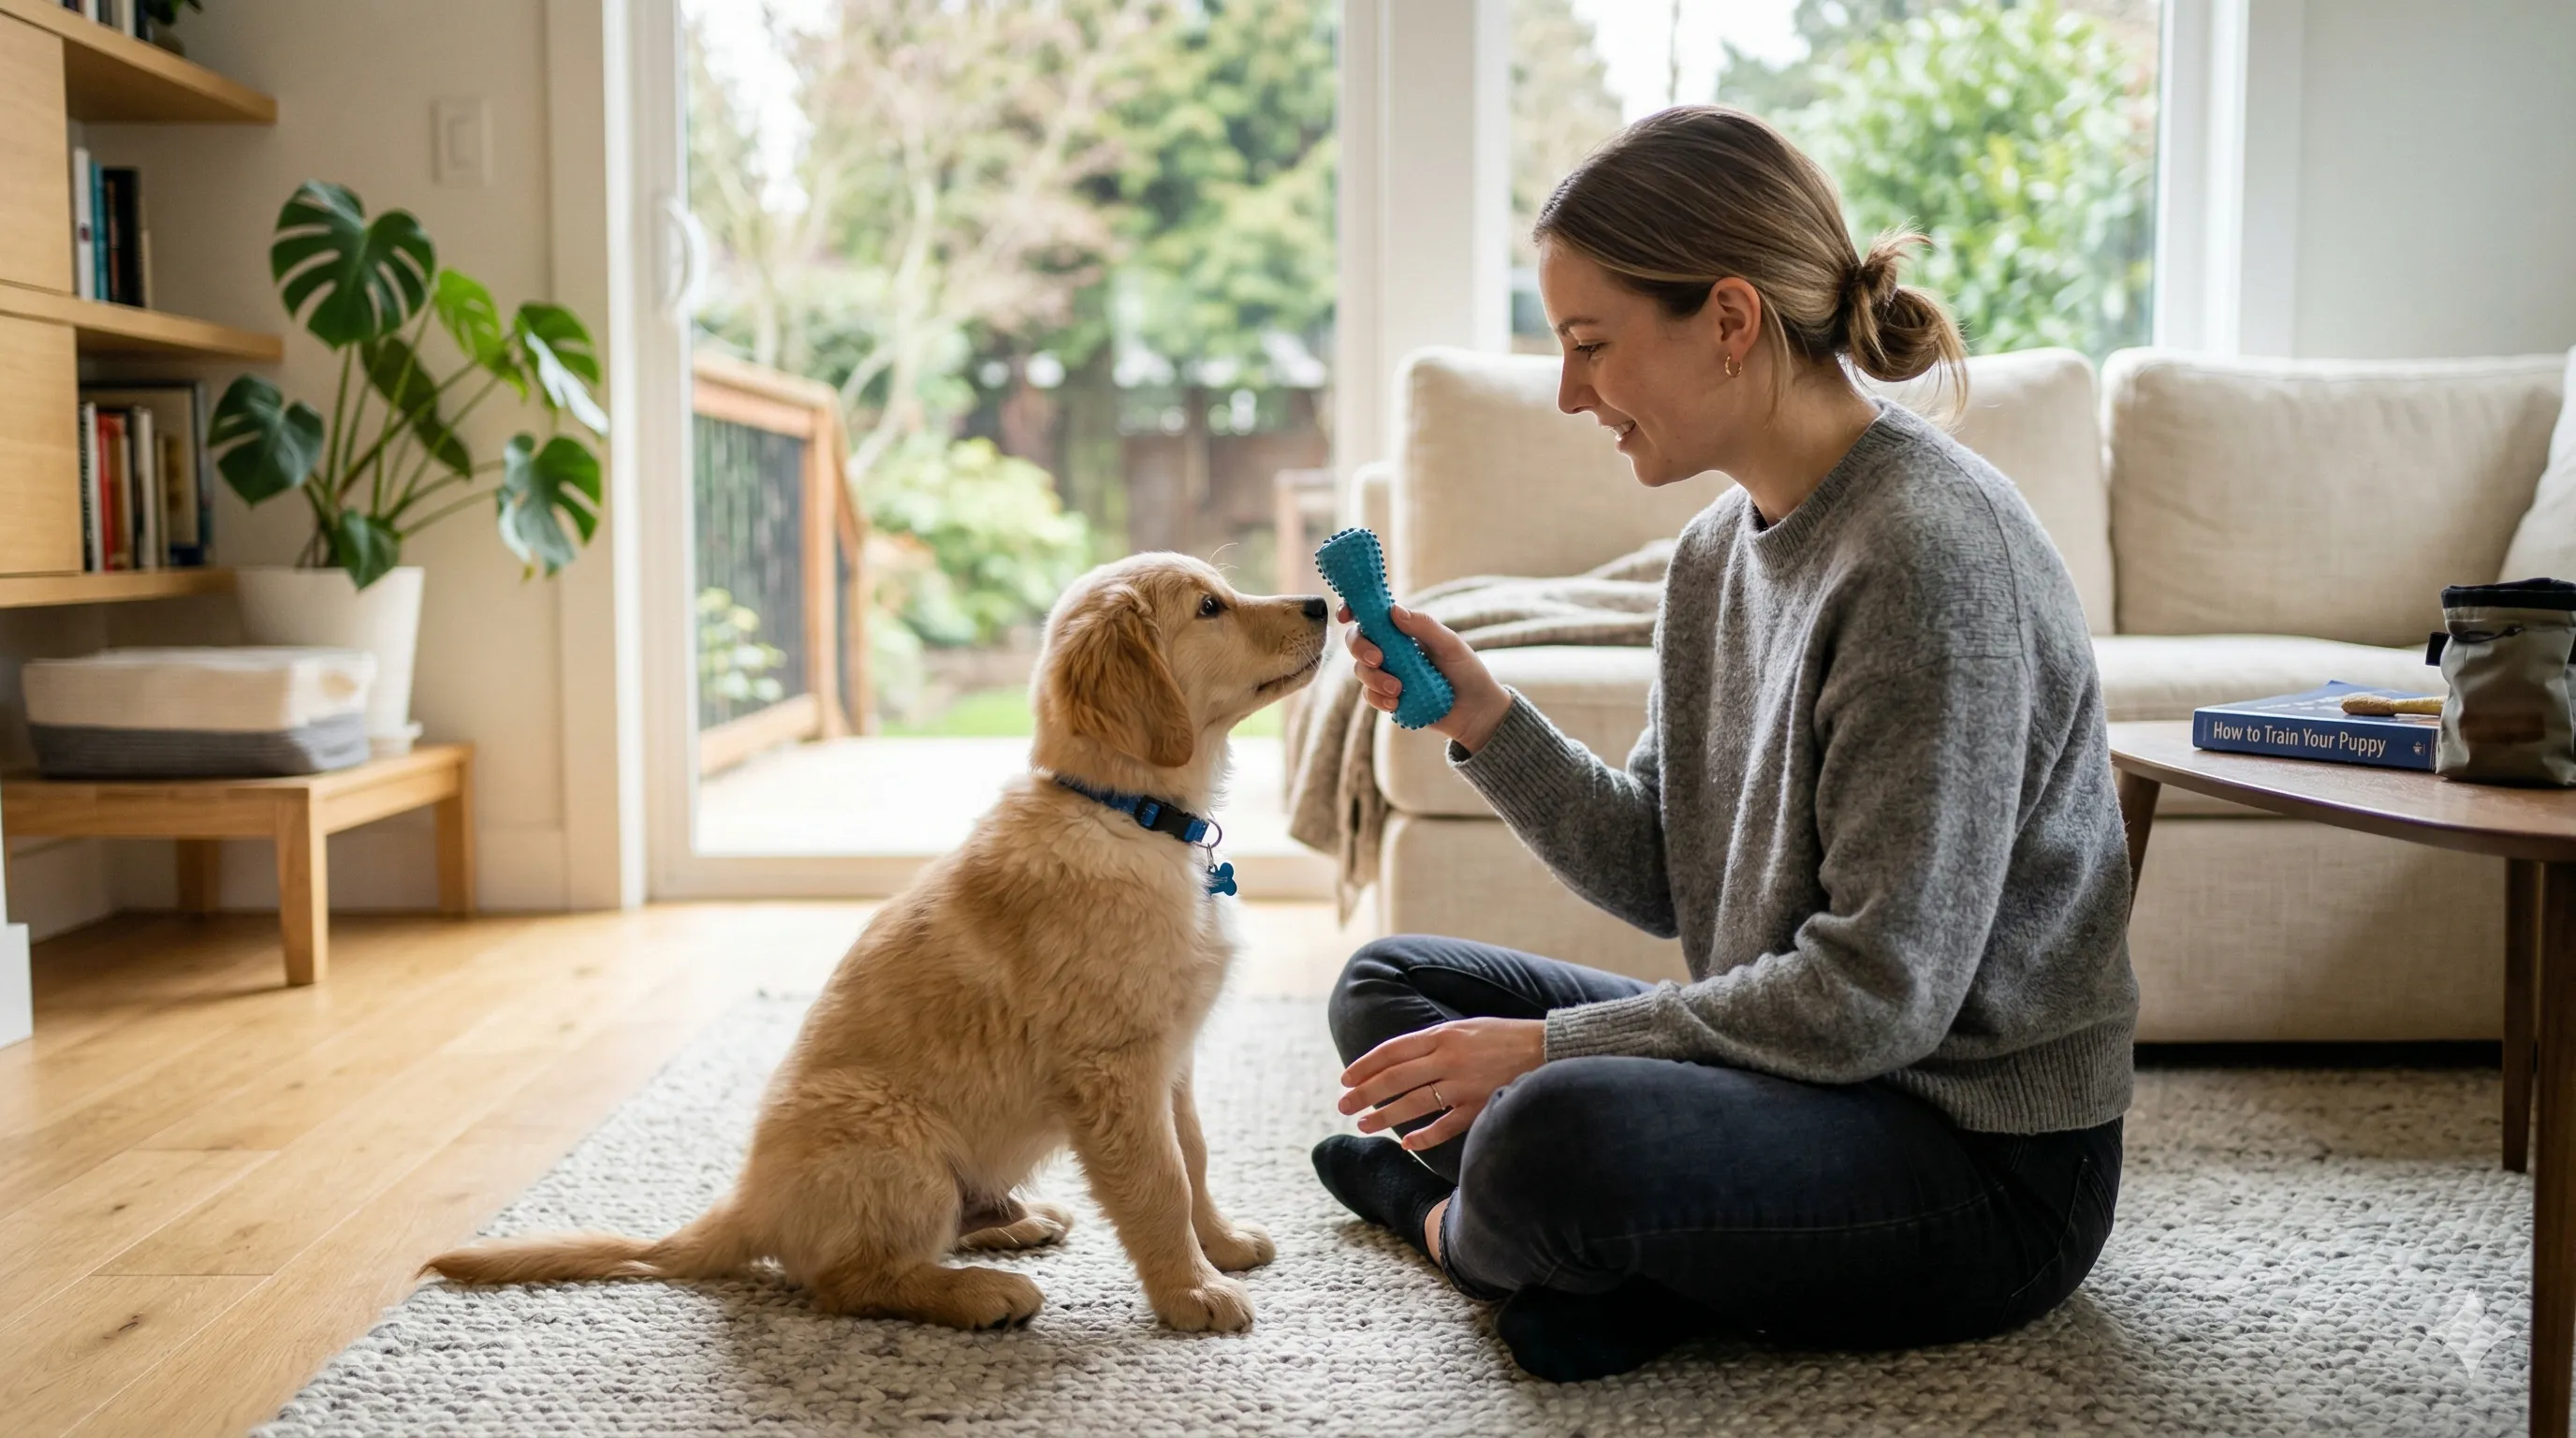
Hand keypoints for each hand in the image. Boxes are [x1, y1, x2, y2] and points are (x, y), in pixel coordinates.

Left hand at [1336, 1017, 1546, 1151]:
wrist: (1550, 1048)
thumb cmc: (1505, 1037)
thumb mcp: (1467, 1027)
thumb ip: (1436, 1041)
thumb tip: (1401, 1057)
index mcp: (1443, 1034)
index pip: (1392, 1051)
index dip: (1365, 1065)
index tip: (1346, 1078)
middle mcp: (1449, 1058)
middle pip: (1395, 1078)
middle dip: (1364, 1092)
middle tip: (1342, 1105)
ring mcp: (1464, 1084)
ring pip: (1413, 1103)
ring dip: (1384, 1115)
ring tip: (1363, 1124)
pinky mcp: (1480, 1106)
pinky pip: (1445, 1126)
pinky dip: (1423, 1136)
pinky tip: (1406, 1143)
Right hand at [1339, 602, 1512, 751]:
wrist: (1476, 712)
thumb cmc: (1467, 671)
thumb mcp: (1450, 644)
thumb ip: (1424, 626)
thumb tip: (1393, 610)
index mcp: (1404, 630)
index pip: (1371, 615)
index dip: (1352, 610)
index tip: (1346, 616)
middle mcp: (1391, 649)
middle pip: (1357, 641)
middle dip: (1360, 648)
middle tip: (1378, 658)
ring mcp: (1388, 674)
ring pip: (1361, 671)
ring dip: (1374, 678)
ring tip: (1399, 689)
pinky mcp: (1388, 698)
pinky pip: (1370, 696)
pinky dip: (1379, 698)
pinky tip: (1397, 702)